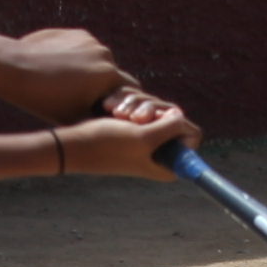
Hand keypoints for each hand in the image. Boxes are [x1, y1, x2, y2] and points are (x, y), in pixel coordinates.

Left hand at [0, 22, 133, 120]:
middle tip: (90, 101)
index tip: (111, 113)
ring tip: (69, 85)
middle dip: (105, 87)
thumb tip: (119, 128)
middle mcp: (105, 54)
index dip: (122, 104)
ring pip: (98, 62)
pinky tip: (59, 68)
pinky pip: (85, 49)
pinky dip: (78, 59)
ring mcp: (91, 41)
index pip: (129, 92)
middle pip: (113, 76)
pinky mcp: (78, 33)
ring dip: (91, 72)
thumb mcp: (75, 117)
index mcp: (108, 75)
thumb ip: (101, 119)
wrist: (13, 68)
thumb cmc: (44, 100)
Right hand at [53, 88, 198, 178]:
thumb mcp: (144, 138)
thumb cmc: (107, 145)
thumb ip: (170, 127)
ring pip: (154, 108)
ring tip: (118, 113)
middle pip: (174, 117)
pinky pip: (139, 106)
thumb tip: (181, 116)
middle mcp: (159, 152)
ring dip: (137, 104)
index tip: (158, 121)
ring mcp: (144, 138)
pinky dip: (127, 102)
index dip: (178, 123)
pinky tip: (110, 107)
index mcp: (168, 163)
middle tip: (134, 117)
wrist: (74, 144)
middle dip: (153, 109)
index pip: (192, 137)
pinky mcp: (130, 127)